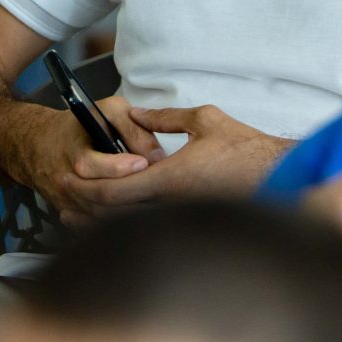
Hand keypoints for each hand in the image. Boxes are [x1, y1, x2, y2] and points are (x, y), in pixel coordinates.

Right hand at [15, 93, 163, 221]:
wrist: (40, 145)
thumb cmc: (78, 127)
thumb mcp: (108, 111)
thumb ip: (134, 127)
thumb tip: (156, 155)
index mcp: (74, 151)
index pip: (92, 165)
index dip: (120, 167)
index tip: (143, 163)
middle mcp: (66, 179)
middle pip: (98, 196)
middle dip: (129, 189)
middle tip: (151, 180)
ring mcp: (66, 201)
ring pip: (98, 215)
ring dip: (126, 207)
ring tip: (145, 193)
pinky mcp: (69, 214)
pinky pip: (93, 226)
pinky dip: (113, 220)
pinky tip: (130, 208)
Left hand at [53, 102, 290, 225]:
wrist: (278, 175)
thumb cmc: (246, 149)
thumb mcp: (204, 120)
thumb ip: (164, 118)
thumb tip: (136, 115)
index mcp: (169, 177)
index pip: (114, 189)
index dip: (85, 184)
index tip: (67, 175)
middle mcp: (170, 204)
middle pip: (112, 214)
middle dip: (82, 206)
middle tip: (62, 198)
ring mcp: (178, 217)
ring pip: (127, 226)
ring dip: (98, 220)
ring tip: (76, 214)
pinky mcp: (187, 222)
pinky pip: (147, 226)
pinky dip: (123, 223)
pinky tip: (112, 220)